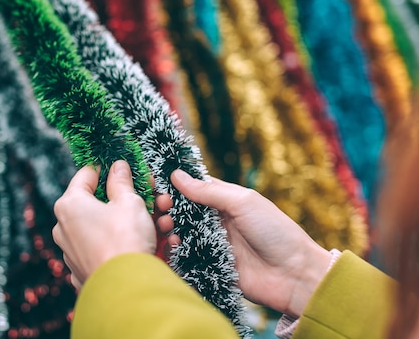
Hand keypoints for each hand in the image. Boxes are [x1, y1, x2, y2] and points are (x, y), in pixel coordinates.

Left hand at [52, 160, 156, 288]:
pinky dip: (128, 244)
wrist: (126, 289)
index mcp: (70, 205)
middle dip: (130, 199)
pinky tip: (157, 243)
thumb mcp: (129, 202)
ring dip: (136, 222)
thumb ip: (122, 182)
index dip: (108, 169)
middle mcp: (65, 227)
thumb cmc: (124, 240)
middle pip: (99, 203)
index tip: (126, 169)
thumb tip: (118, 167)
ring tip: (164, 223)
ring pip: (107, 227)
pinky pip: (109, 249)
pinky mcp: (84, 270)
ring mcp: (73, 251)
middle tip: (153, 196)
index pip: (86, 175)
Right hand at [163, 169, 331, 316]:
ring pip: (182, 231)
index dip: (174, 185)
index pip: (194, 187)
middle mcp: (218, 219)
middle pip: (183, 209)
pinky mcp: (212, 264)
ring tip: (166, 226)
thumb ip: (209, 191)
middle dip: (168, 206)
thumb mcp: (243, 203)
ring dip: (169, 226)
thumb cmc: (275, 232)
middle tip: (160, 207)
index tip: (157, 184)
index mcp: (226, 200)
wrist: (294, 275)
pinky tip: (173, 245)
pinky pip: (187, 254)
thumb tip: (177, 175)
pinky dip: (176, 249)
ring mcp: (214, 242)